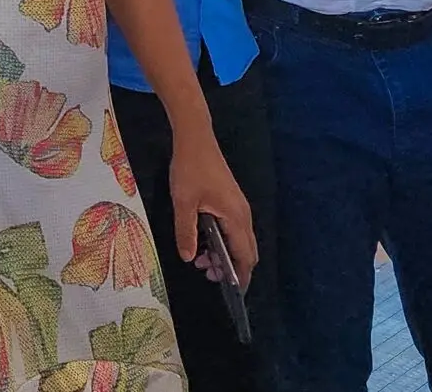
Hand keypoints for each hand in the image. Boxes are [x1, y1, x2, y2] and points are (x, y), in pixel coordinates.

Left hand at [169, 140, 257, 287]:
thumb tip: (189, 258)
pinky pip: (234, 230)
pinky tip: (205, 243)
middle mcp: (243, 215)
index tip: (232, 292)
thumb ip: (186, 232)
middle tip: (208, 275)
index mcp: (235, 217)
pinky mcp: (232, 203)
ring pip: (240, 241)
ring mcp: (239, 208)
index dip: (241, 276)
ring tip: (202, 261)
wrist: (196, 140)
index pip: (245, 256)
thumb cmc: (190, 169)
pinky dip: (224, 242)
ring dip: (226, 255)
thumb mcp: (183, 203)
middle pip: (247, 251)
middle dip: (232, 268)